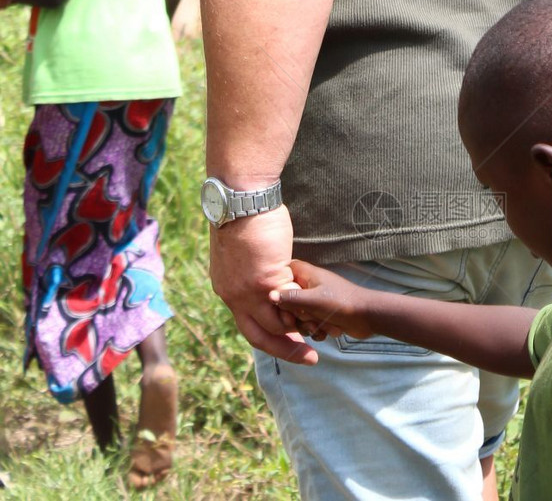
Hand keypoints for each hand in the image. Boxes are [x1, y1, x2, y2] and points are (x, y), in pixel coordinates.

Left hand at [209, 205, 318, 364]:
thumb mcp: (242, 255)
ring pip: (276, 325)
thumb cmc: (245, 218)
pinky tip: (317, 314)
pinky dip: (303, 312)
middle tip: (309, 358)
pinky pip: (288, 305)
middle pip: (259, 336)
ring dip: (299, 335)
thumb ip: (252, 272)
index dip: (270, 338)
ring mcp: (248, 292)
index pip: (248, 324)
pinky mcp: (265, 283)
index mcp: (227, 289)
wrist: (241, 201)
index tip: (290, 342)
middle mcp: (233, 296)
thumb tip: (267, 277)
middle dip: (286, 351)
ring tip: (318, 339)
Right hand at [270, 260, 373, 339]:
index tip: (285, 306)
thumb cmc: (342, 303)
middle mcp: (307, 285)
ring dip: (307, 326)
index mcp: (304, 273)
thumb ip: (290, 298)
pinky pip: (308, 325)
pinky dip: (316, 330)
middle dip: (296, 316)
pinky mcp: (321, 314)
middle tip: (308, 318)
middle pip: (285, 302)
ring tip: (321, 325)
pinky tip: (328, 331)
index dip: (279, 294)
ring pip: (296, 316)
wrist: (369, 317)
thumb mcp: (313, 301)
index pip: (279, 277)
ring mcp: (314, 300)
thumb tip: (269, 296)